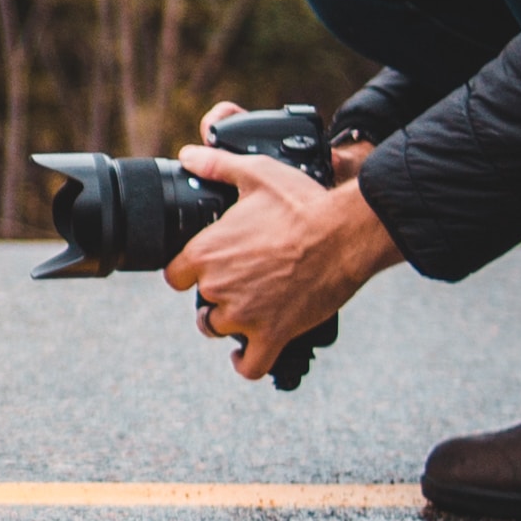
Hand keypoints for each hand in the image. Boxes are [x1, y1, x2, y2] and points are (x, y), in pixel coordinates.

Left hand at [164, 146, 398, 384]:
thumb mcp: (256, 175)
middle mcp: (218, 287)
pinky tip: (248, 352)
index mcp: (206, 252)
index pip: (175, 276)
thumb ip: (217, 166)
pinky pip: (249, 365)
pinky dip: (246, 362)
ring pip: (219, 330)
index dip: (189, 273)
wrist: (344, 235)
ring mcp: (244, 315)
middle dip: (217, 295)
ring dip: (231, 324)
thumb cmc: (302, 204)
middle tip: (243, 281)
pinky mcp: (273, 336)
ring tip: (250, 309)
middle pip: (201, 304)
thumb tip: (189, 155)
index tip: (207, 268)